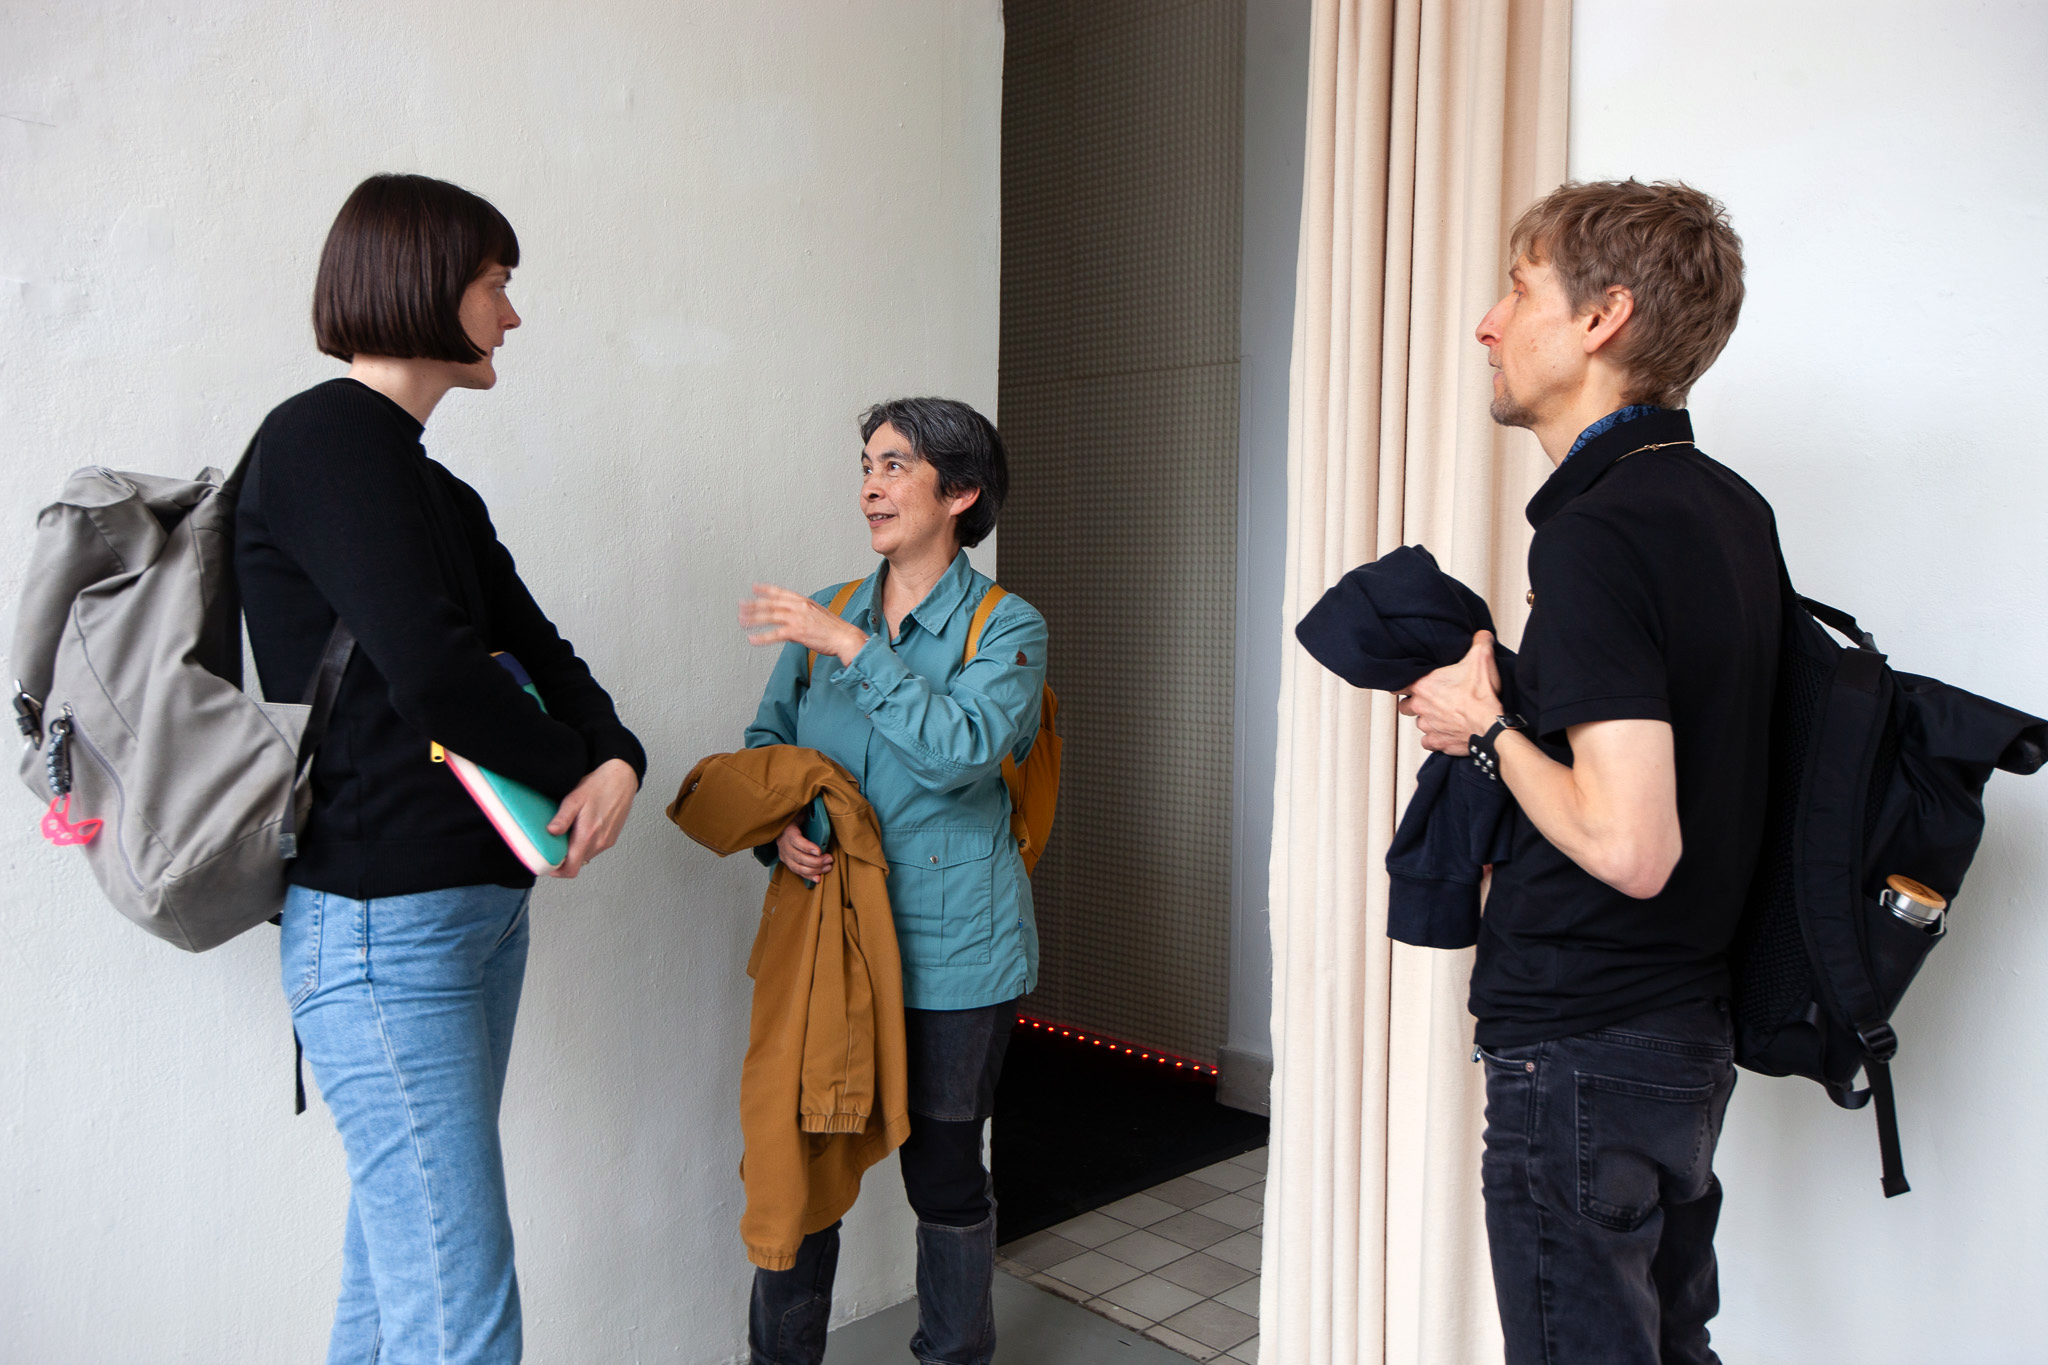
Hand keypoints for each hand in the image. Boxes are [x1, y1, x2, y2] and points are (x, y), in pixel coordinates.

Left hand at [544, 758, 638, 877]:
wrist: (622, 778)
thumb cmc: (599, 786)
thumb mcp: (575, 798)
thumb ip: (562, 818)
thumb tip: (550, 832)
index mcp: (588, 835)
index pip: (571, 869)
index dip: (557, 872)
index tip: (548, 865)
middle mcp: (599, 842)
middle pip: (577, 864)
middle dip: (564, 858)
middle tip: (554, 844)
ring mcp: (607, 842)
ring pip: (585, 856)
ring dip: (575, 850)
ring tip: (568, 833)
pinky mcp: (612, 838)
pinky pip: (594, 849)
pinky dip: (585, 844)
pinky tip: (582, 828)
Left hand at [740, 584, 868, 666]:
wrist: (845, 637)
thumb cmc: (835, 630)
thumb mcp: (818, 616)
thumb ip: (802, 617)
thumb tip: (790, 626)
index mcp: (804, 601)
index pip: (781, 592)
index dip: (766, 589)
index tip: (755, 587)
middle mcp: (799, 607)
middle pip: (771, 603)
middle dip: (754, 604)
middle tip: (741, 605)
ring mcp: (797, 619)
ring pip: (770, 616)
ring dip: (753, 619)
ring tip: (742, 621)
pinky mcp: (797, 632)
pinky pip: (775, 634)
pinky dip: (762, 637)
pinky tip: (752, 639)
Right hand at [775, 819, 832, 880]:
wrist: (782, 825)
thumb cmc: (795, 819)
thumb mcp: (800, 813)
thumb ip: (808, 816)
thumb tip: (822, 815)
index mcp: (787, 831)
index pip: (796, 841)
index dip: (807, 847)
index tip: (819, 851)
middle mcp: (783, 845)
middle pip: (798, 857)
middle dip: (816, 861)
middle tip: (829, 859)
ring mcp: (784, 855)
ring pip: (797, 867)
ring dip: (814, 870)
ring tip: (827, 867)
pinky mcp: (787, 862)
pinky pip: (797, 871)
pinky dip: (808, 876)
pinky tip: (818, 878)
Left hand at [1397, 631, 1503, 755]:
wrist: (1490, 727)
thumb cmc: (1482, 696)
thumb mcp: (1481, 660)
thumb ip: (1479, 643)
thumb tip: (1482, 634)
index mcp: (1424, 686)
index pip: (1397, 683)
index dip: (1401, 683)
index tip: (1408, 683)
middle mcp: (1420, 707)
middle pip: (1405, 705)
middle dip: (1415, 702)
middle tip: (1431, 698)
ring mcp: (1428, 726)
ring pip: (1419, 723)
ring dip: (1428, 719)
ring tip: (1444, 714)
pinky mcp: (1437, 742)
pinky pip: (1428, 741)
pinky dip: (1435, 738)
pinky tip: (1446, 731)